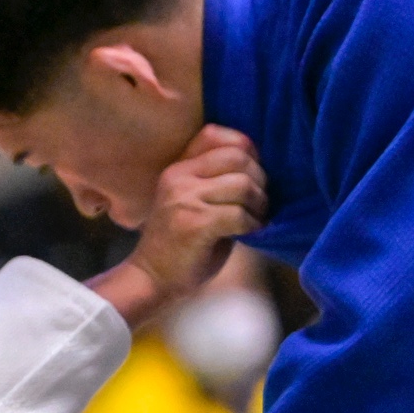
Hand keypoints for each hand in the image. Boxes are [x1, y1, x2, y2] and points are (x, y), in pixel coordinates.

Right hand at [91, 126, 267, 327]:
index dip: (245, 148)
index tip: (253, 174)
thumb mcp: (194, 201)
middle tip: (260, 203)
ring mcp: (185, 198)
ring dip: (259, 205)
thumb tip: (261, 167)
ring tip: (255, 219)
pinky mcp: (195, 223)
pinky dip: (253, 225)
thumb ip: (218, 180)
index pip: (215, 134)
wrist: (152, 278)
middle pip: (238, 157)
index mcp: (179, 167)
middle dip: (260, 180)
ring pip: (243, 184)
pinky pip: (239, 214)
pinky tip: (249, 233)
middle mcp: (180, 176)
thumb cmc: (182, 243)